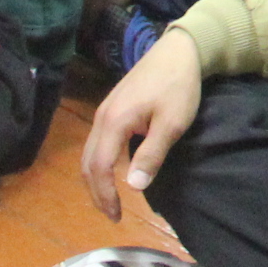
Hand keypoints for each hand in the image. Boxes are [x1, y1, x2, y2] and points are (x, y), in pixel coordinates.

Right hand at [82, 29, 202, 218]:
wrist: (179, 50)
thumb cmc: (178, 86)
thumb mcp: (172, 123)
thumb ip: (151, 154)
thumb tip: (133, 187)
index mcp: (114, 122)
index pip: (99, 167)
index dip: (105, 195)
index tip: (117, 216)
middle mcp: (102, 117)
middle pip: (88, 163)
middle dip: (97, 192)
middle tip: (113, 215)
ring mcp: (105, 110)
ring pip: (89, 152)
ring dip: (96, 179)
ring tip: (111, 199)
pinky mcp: (112, 107)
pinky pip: (97, 142)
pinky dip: (100, 163)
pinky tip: (115, 171)